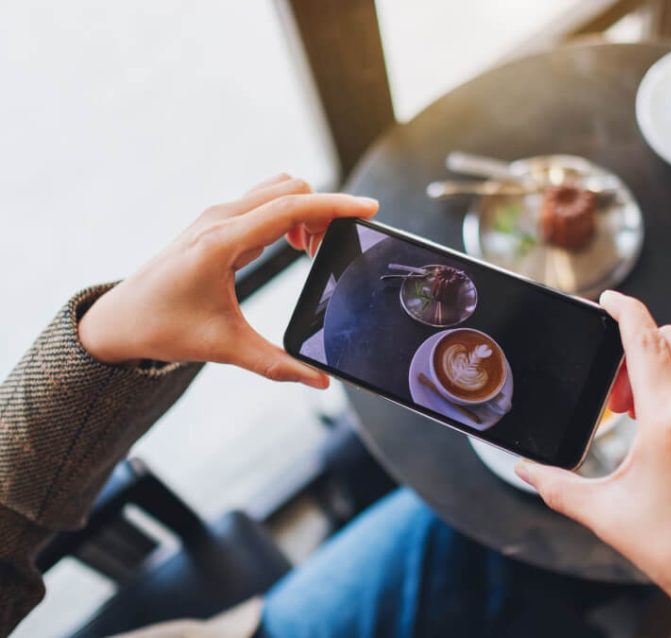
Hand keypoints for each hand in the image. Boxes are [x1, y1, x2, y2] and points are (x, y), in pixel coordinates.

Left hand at [78, 174, 377, 385]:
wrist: (121, 318)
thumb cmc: (164, 328)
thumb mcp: (224, 348)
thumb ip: (277, 364)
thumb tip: (319, 381)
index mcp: (222, 242)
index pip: (290, 207)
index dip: (335, 206)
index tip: (369, 209)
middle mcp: (220, 218)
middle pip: (290, 190)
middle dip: (323, 212)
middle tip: (333, 251)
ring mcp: (217, 216)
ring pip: (278, 191)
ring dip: (305, 211)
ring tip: (311, 251)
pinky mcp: (217, 222)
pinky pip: (264, 202)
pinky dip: (289, 215)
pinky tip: (291, 247)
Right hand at [516, 291, 670, 637]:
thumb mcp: (607, 514)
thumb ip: (555, 486)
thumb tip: (524, 470)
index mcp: (669, 420)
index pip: (645, 337)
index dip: (624, 308)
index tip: (610, 299)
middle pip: (669, 339)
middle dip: (637, 353)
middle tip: (622, 399)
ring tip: (655, 403)